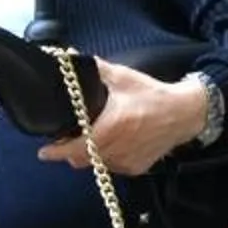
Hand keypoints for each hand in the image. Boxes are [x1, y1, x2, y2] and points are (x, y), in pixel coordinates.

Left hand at [39, 63, 210, 176]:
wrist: (184, 113)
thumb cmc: (153, 95)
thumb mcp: (122, 78)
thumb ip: (96, 70)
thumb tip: (71, 59)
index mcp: (110, 128)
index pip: (74, 148)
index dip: (56, 152)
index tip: (43, 152)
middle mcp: (116, 149)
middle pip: (81, 159)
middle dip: (71, 151)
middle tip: (69, 137)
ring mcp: (126, 162)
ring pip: (97, 163)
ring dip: (90, 154)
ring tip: (95, 136)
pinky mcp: (136, 168)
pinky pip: (113, 166)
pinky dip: (109, 157)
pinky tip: (116, 141)